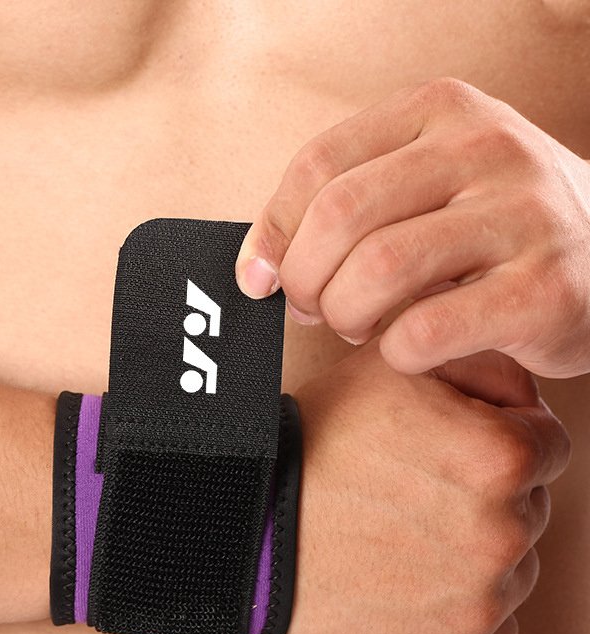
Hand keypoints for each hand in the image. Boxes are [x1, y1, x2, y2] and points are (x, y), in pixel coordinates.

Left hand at [235, 78, 589, 378]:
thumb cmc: (489, 228)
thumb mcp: (421, 187)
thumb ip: (340, 207)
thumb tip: (257, 270)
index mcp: (440, 111)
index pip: (318, 164)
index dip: (274, 232)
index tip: (263, 278)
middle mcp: (485, 147)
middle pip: (340, 215)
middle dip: (305, 280)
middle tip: (314, 309)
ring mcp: (523, 214)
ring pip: (378, 269)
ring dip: (346, 316)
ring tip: (360, 326)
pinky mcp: (545, 289)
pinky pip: (426, 330)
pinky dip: (395, 352)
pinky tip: (407, 348)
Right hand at [282, 341, 569, 633]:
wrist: (249, 526)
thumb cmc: (314, 443)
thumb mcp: (390, 370)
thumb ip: (480, 366)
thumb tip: (526, 398)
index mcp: (501, 458)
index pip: (548, 446)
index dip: (499, 437)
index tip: (450, 448)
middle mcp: (504, 535)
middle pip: (528, 509)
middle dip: (484, 496)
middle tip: (411, 491)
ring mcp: (477, 603)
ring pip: (508, 570)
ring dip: (471, 554)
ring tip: (400, 536)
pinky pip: (485, 629)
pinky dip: (454, 608)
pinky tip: (403, 581)